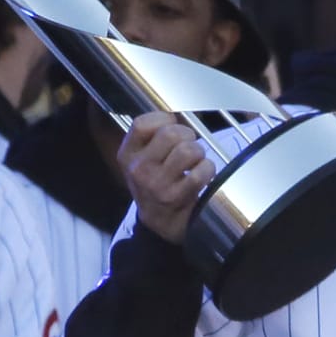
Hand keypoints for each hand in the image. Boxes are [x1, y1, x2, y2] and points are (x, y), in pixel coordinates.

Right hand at [118, 112, 214, 244]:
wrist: (158, 222)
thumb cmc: (155, 183)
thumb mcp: (142, 159)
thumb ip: (153, 136)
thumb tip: (180, 114)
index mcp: (127, 154)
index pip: (142, 124)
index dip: (164, 120)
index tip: (172, 126)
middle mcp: (138, 168)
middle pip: (171, 133)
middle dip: (187, 136)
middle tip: (189, 146)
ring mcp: (156, 184)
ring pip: (188, 150)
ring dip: (199, 153)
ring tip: (195, 161)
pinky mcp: (176, 196)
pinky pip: (201, 170)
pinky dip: (208, 169)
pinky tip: (202, 174)